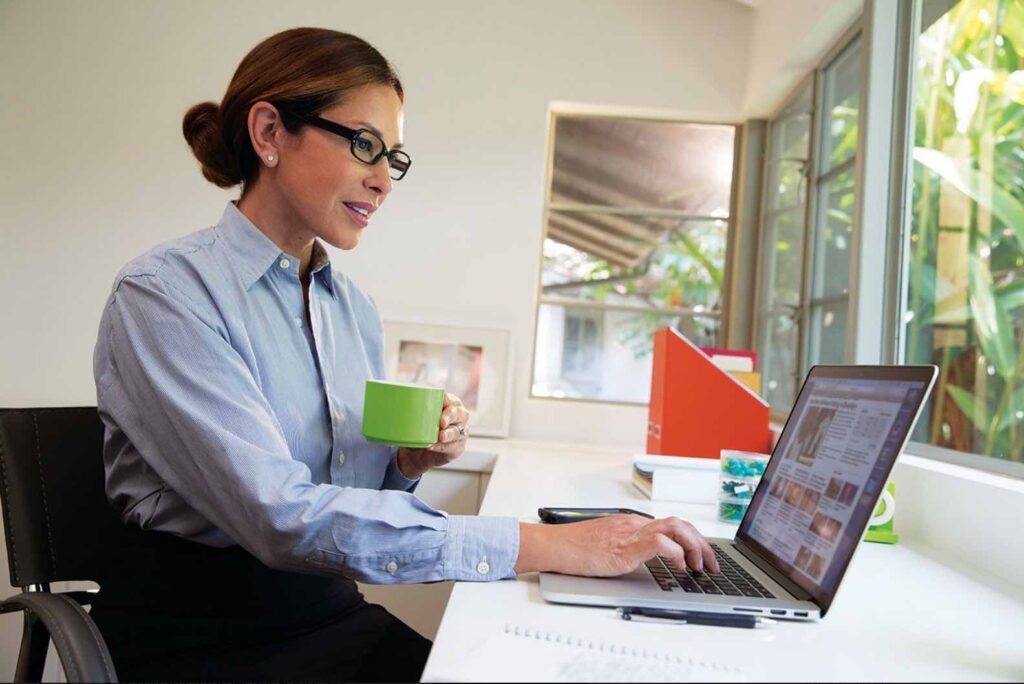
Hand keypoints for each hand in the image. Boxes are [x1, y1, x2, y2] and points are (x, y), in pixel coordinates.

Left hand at [396, 392, 469, 479]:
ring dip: (448, 434)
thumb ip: (408, 411)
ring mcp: (460, 433)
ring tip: (440, 436)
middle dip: (451, 416)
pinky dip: (442, 447)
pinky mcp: (457, 447)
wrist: (416, 454)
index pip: (451, 399)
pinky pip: (453, 447)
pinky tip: (434, 446)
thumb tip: (390, 406)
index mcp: (449, 404)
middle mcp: (458, 417)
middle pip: (460, 414)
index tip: (441, 403)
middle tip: (441, 422)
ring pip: (457, 432)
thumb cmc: (417, 430)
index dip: (447, 401)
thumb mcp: (412, 418)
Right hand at [514, 514, 718, 576]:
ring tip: (699, 566)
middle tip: (712, 565)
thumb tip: (648, 561)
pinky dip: (675, 554)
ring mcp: (630, 533)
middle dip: (702, 544)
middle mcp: (634, 524)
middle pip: (680, 523)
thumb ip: (628, 548)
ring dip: (694, 547)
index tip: (704, 557)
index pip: (673, 525)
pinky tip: (679, 568)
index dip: (694, 540)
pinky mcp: (624, 547)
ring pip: (675, 528)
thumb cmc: (573, 548)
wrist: (554, 546)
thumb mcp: (608, 546)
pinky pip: (658, 543)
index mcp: (632, 523)